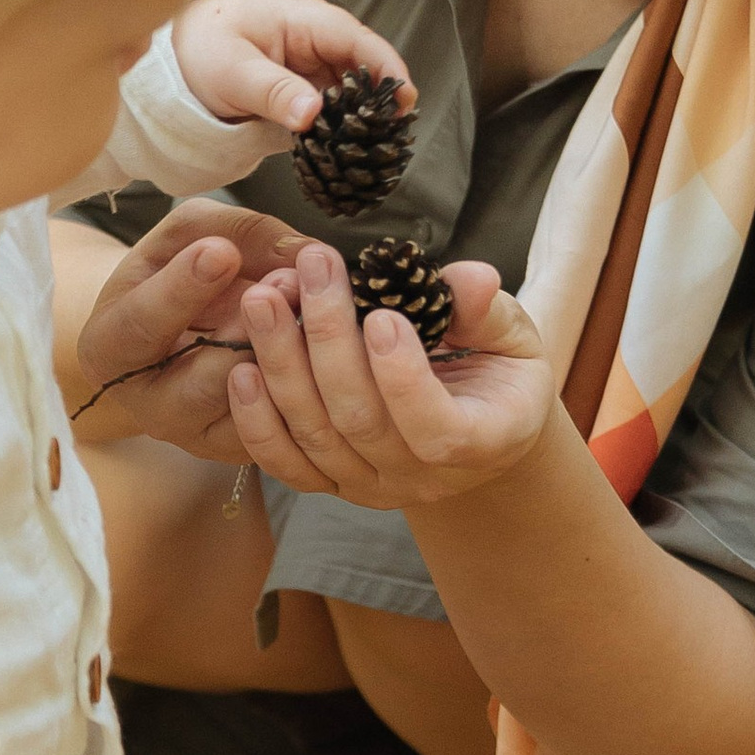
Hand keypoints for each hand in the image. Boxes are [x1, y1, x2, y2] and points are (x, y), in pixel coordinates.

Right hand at [69, 197, 313, 451]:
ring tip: (312, 305)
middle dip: (249, 331)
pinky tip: (327, 344)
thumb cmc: (174, 276)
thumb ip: (234, 233)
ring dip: (287, 357)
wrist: (174, 336)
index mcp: (111, 348)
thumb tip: (299, 252)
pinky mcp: (240, 450)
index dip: (181, 289)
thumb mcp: (185, 238)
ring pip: (249, 408)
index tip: (220, 252)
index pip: (142, 324)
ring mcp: (196, 435)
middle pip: (201, 381)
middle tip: (288, 281)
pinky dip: (308, 384)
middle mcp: (148, 405)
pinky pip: (281, 426)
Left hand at [171, 0, 409, 139]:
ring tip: (370, 147)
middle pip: (361, 65)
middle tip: (389, 135)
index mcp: (300, 17)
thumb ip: (272, 93)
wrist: (172, 56)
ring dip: (360, 116)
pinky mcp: (304, 86)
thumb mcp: (231, 73)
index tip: (404, 98)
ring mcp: (311, 62)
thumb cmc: (198, 49)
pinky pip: (333, 105)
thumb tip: (312, 114)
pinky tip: (344, 148)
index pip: (355, 39)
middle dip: (379, 98)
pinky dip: (340, 125)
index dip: (385, 66)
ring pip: (351, 89)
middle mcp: (313, 36)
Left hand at [226, 237, 555, 507]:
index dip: (402, 377)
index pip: (436, 429)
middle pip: (359, 420)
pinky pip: (283, 463)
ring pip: (314, 435)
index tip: (380, 315)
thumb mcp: (511, 337)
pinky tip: (242, 367)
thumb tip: (468, 278)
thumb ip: (488, 310)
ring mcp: (369, 487)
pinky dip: (256, 420)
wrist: (475, 424)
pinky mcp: (329, 483)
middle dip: (328, 337)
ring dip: (282, 363)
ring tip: (264, 297)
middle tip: (310, 267)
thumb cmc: (497, 371)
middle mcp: (421, 479)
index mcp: (481, 443)